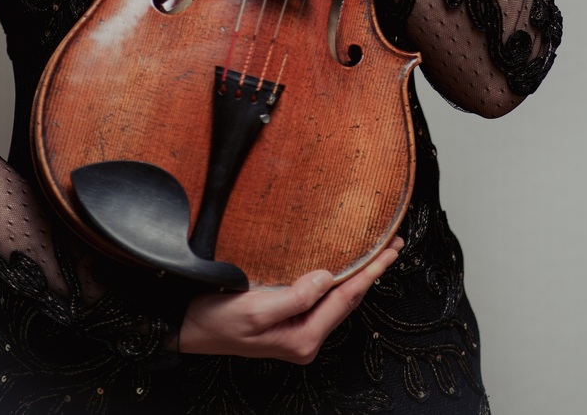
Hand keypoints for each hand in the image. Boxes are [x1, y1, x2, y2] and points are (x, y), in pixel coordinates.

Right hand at [178, 240, 401, 360]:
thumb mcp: (255, 308)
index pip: (346, 299)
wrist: (192, 327)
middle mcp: (306, 339)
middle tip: (394, 247)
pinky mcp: (292, 322)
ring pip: (339, 301)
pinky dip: (341, 282)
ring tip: (380, 255)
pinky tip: (347, 271)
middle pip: (349, 301)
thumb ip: (295, 296)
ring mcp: (300, 332)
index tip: (390, 252)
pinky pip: (325, 300)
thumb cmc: (219, 319)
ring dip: (360, 276)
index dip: (371, 273)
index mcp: (302, 338)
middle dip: (373, 273)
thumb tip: (328, 279)